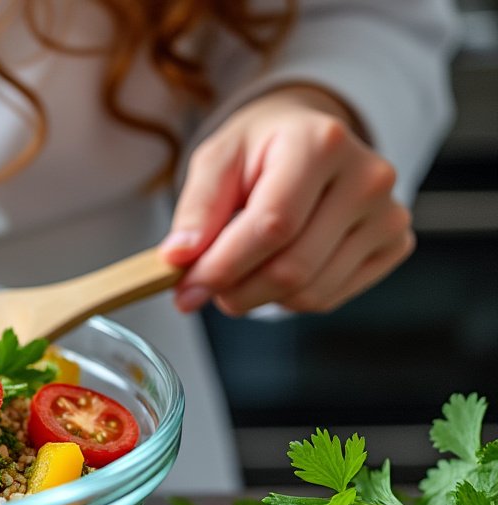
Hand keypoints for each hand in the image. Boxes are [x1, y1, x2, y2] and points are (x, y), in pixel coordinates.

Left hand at [161, 85, 413, 315]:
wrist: (308, 138)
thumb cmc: (260, 149)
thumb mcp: (216, 161)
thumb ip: (196, 209)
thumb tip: (178, 257)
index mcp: (320, 143)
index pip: (272, 226)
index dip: (223, 266)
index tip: (185, 288)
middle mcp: (367, 177)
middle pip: (293, 268)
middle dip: (236, 290)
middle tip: (204, 287)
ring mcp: (389, 214)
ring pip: (311, 292)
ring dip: (260, 297)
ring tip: (241, 269)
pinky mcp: (394, 244)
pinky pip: (331, 297)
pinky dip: (290, 297)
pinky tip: (277, 266)